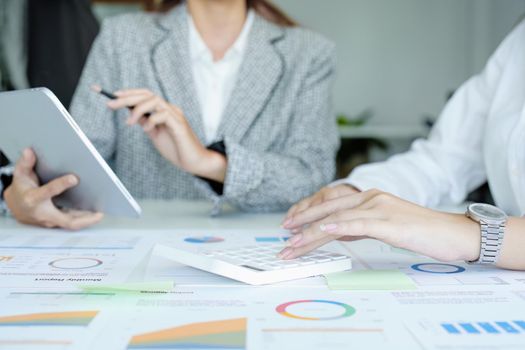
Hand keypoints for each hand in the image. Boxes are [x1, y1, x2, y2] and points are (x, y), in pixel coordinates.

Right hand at [4, 149, 103, 229]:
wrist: (16, 205)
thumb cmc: (21, 189)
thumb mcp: (20, 175)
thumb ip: (25, 163)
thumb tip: (29, 151)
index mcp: (33, 198)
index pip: (48, 192)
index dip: (61, 185)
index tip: (74, 178)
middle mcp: (43, 213)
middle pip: (66, 220)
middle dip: (84, 218)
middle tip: (99, 213)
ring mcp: (50, 220)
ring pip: (71, 223)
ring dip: (88, 219)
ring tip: (102, 212)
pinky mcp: (56, 222)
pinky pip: (72, 222)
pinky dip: (84, 219)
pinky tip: (96, 213)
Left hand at [107, 88, 226, 181]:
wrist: (194, 162)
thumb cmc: (177, 149)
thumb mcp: (155, 135)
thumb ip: (146, 123)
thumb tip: (132, 114)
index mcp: (165, 111)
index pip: (146, 95)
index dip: (129, 93)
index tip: (113, 95)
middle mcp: (171, 109)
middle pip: (147, 95)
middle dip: (127, 98)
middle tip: (110, 104)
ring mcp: (176, 116)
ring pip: (154, 101)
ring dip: (138, 109)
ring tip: (129, 122)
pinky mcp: (179, 126)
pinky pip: (163, 115)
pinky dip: (152, 120)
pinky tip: (147, 130)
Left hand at [279, 189, 479, 261]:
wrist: (453, 233)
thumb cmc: (420, 232)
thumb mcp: (382, 226)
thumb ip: (358, 225)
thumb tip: (334, 232)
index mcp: (369, 197)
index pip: (331, 204)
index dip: (308, 213)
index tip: (290, 225)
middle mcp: (371, 197)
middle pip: (329, 208)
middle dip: (302, 221)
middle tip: (283, 233)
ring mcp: (380, 207)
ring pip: (338, 217)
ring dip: (312, 231)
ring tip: (293, 242)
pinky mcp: (390, 222)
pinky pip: (360, 223)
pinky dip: (339, 227)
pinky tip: (324, 231)